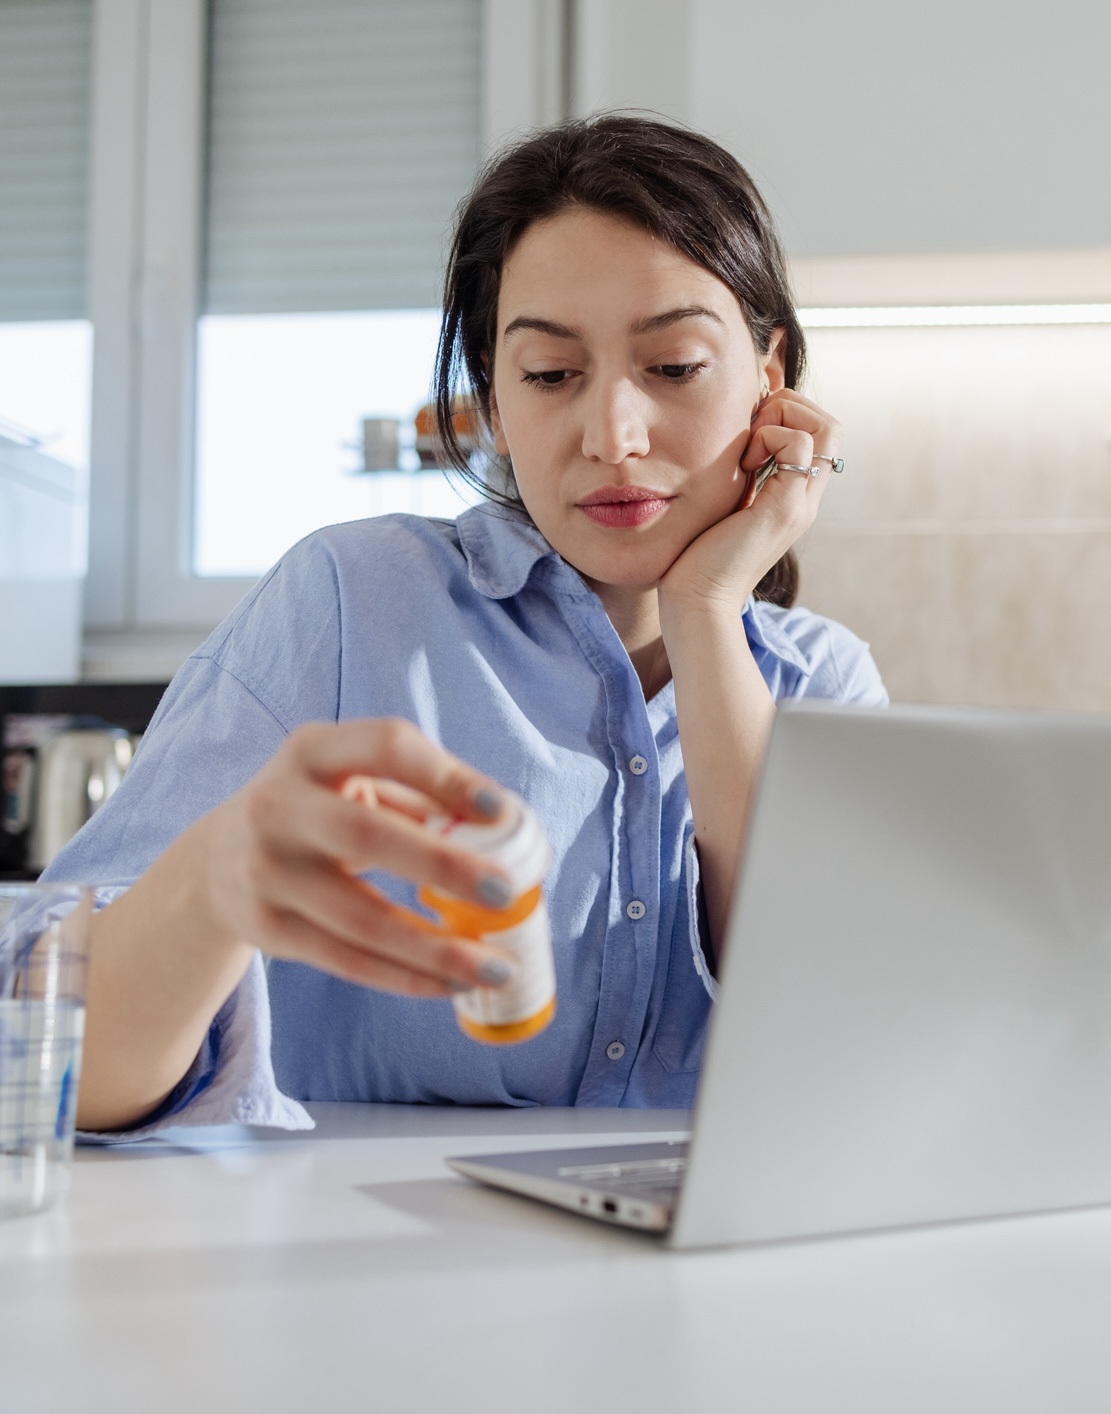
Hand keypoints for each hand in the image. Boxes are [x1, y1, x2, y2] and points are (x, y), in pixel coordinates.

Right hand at [187, 718, 518, 996]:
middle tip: (505, 892)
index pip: (385, 746)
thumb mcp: (349, 778)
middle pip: (363, 834)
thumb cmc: (316, 810)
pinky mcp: (268, 929)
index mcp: (310, 750)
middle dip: (442, 864)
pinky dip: (407, 977)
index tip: (499, 809)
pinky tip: (453, 984)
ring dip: (437, 949)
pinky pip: (347, 961)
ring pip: (360, 919)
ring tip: (496, 968)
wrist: (216, 862)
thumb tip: (510, 830)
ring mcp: (266, 872)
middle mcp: (278, 806)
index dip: (445, 775)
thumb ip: (419, 796)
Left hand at [659, 387, 842, 613]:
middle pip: (831, 426)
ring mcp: (800, 504)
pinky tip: (742, 466)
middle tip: (749, 432)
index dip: (787, 415)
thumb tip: (732, 441)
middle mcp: (805, 499)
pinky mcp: (785, 508)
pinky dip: (768, 438)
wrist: (698, 602)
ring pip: (825, 428)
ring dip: (781, 420)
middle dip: (789, 408)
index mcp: (793, 498)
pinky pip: (798, 444)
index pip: (819, 434)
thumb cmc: (697, 559)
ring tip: (747, 449)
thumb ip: (738, 479)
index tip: (746, 435)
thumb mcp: (723, 506)